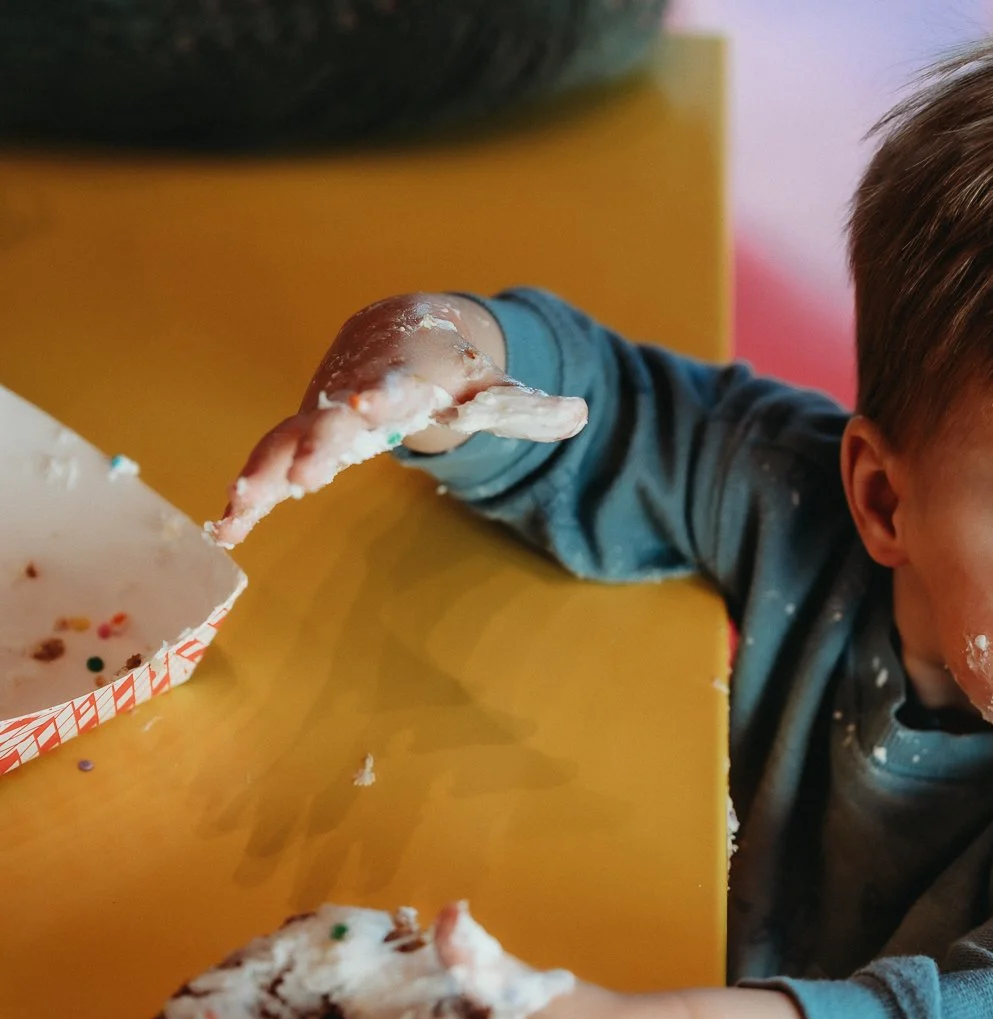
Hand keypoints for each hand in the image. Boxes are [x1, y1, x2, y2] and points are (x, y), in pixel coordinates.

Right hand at [209, 294, 586, 546]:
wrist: (394, 331)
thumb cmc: (449, 368)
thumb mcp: (491, 388)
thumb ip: (528, 408)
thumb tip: (578, 413)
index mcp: (402, 377)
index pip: (390, 383)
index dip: (379, 392)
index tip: (365, 399)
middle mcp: (352, 391)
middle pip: (331, 416)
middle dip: (316, 444)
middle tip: (302, 476)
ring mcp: (321, 413)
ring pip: (286, 439)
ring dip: (265, 470)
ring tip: (241, 506)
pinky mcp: (302, 435)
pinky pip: (270, 461)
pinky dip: (249, 492)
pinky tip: (228, 528)